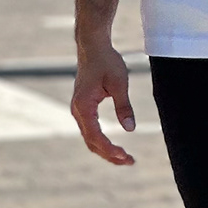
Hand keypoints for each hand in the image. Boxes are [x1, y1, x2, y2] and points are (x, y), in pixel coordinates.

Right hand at [70, 38, 136, 166]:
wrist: (93, 46)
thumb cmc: (107, 61)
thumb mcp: (119, 83)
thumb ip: (124, 107)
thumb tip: (130, 129)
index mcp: (84, 106)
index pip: (96, 136)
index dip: (110, 149)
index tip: (126, 156)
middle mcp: (77, 110)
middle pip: (91, 142)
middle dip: (109, 155)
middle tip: (130, 161)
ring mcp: (78, 109)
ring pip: (90, 138)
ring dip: (106, 150)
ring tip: (124, 157)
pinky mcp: (83, 107)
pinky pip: (90, 130)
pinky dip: (101, 140)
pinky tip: (113, 145)